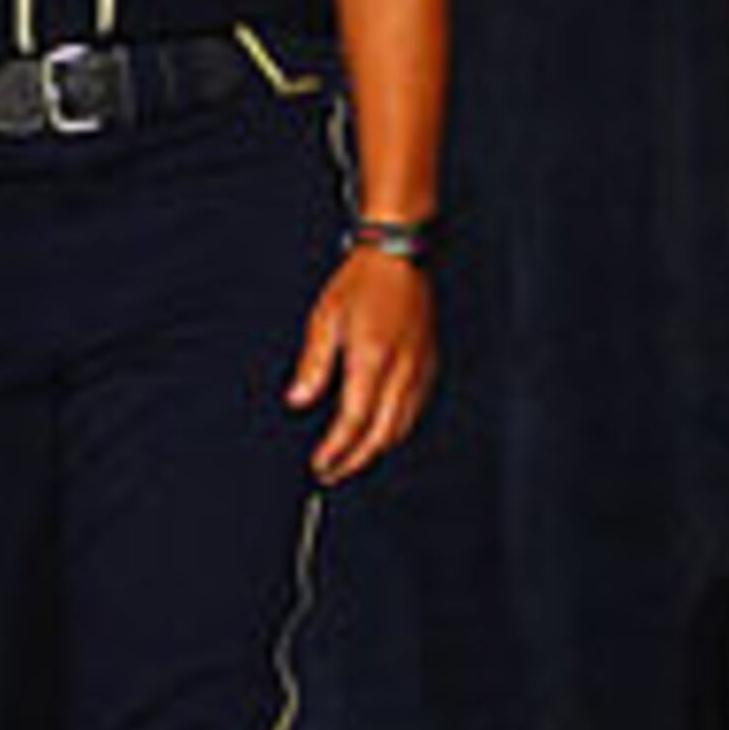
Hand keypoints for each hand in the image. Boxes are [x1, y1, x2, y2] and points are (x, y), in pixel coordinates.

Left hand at [285, 248, 437, 484]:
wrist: (399, 256)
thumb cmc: (362, 281)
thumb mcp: (325, 318)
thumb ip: (312, 364)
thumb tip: (298, 399)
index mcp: (372, 357)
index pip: (353, 421)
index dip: (336, 449)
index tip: (320, 464)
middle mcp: (401, 368)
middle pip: (381, 434)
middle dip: (355, 461)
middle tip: (333, 473)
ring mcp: (420, 368)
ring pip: (401, 427)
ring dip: (375, 450)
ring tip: (351, 460)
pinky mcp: (430, 365)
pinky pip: (414, 411)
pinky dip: (395, 430)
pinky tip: (379, 434)